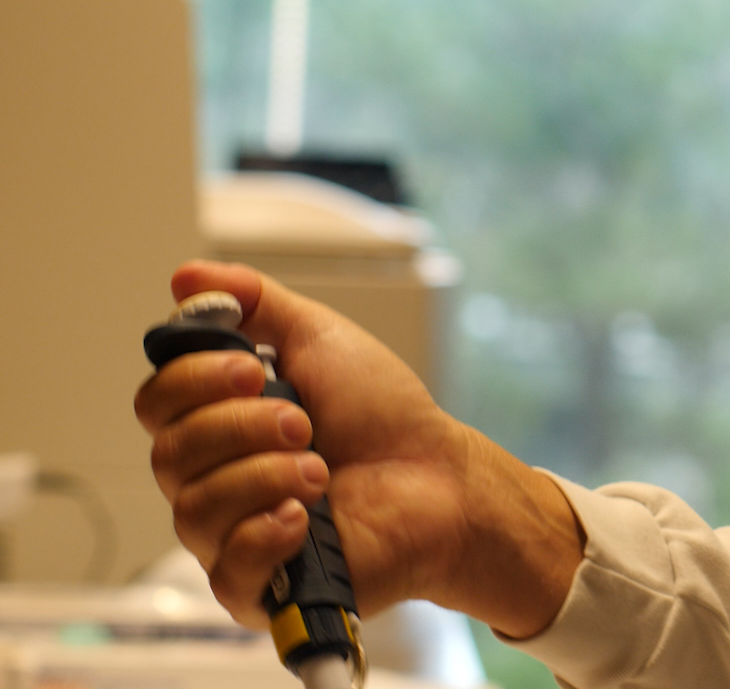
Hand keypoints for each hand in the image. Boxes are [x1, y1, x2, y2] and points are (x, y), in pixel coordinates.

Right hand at [133, 261, 581, 636]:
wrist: (440, 477)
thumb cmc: (384, 414)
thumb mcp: (320, 339)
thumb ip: (254, 303)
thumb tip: (185, 275)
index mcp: (218, 422)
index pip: (155, 403)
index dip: (194, 383)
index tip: (252, 370)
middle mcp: (214, 479)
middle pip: (169, 454)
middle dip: (242, 428)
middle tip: (305, 423)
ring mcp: (233, 535)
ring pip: (194, 509)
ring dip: (266, 476)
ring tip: (322, 469)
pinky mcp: (260, 588)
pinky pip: (225, 571)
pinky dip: (264, 536)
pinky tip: (305, 518)